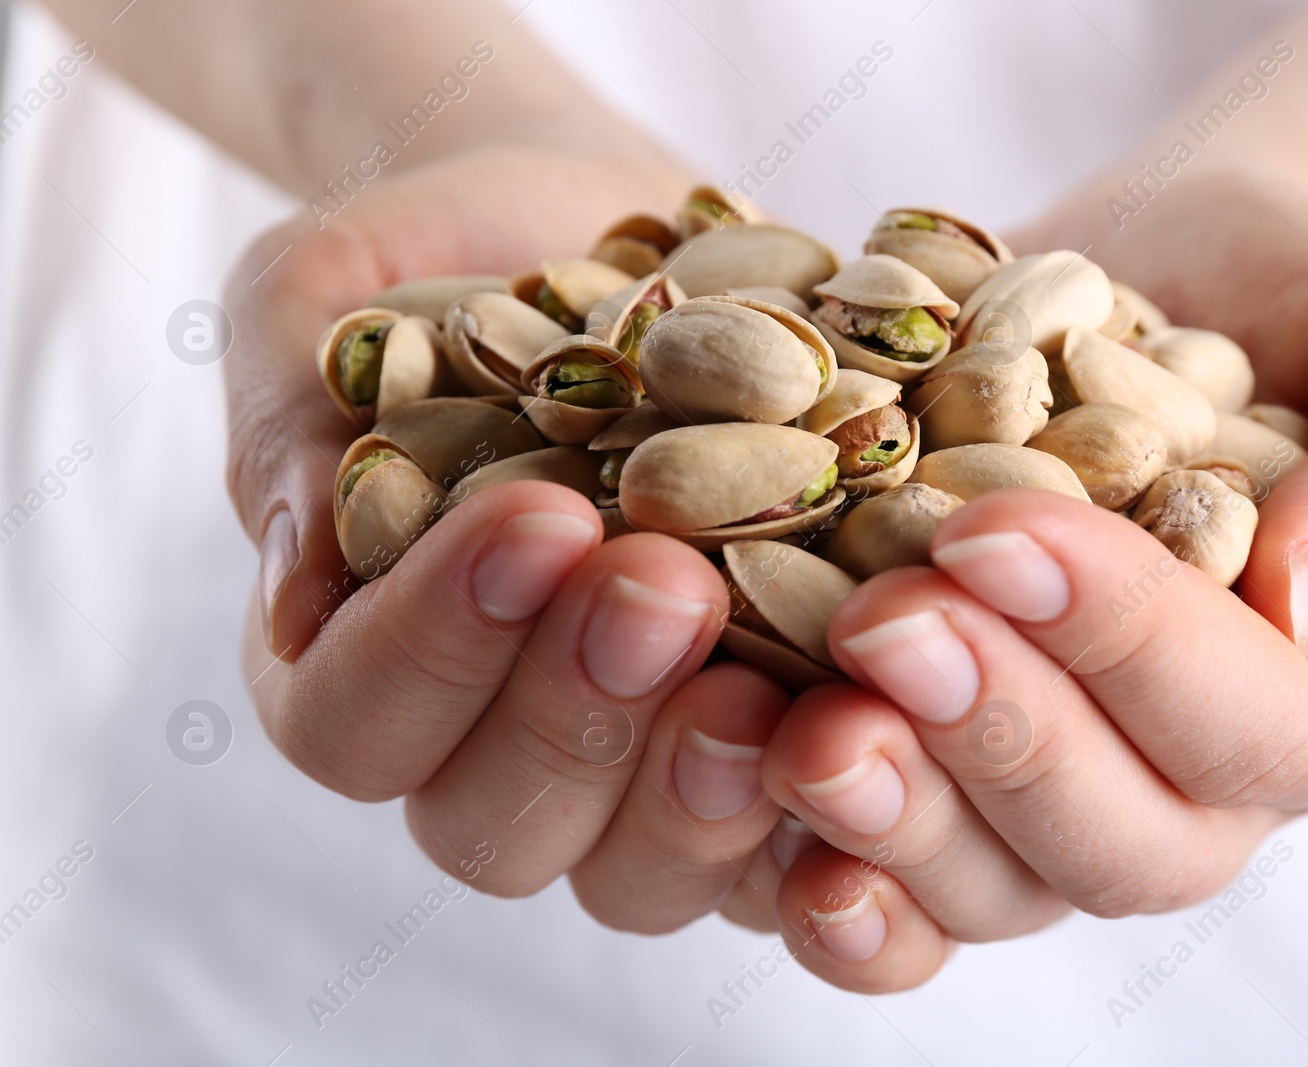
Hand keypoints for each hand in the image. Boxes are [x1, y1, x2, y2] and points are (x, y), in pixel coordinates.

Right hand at [226, 148, 793, 930]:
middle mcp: (487, 745)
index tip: (538, 521)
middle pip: (496, 827)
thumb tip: (296, 575)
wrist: (620, 235)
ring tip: (766, 671)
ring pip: (640, 871)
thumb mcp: (334, 280)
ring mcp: (632, 774)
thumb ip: (288, 401)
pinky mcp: (765, 754)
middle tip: (664, 583)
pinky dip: (835, 814)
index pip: (350, 718)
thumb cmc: (453, 249)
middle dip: (577, 714)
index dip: (433, 646)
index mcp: (354, 657)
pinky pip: (791, 844)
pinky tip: (882, 721)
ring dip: (699, 789)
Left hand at [741, 173, 1307, 990]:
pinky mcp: (945, 781)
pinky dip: (828, 887)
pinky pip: (900, 894)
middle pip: (1117, 845)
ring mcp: (1064, 799)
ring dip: (894, 824)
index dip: (1126, 646)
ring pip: (998, 890)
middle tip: (882, 627)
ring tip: (799, 733)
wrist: (1148, 279)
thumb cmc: (1294, 292)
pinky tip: (762, 817)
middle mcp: (1204, 786)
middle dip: (995, 739)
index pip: (1253, 726)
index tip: (996, 531)